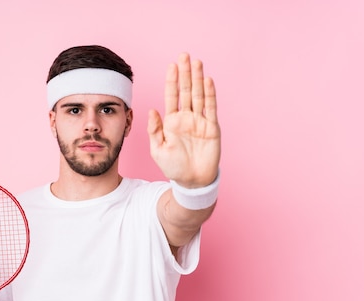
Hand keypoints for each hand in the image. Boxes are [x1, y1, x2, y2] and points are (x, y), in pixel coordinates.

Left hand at [148, 53, 220, 187]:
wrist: (192, 181)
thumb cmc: (173, 167)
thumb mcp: (158, 150)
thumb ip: (154, 130)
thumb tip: (152, 110)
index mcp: (172, 122)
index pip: (171, 96)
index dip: (172, 81)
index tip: (172, 65)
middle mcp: (186, 118)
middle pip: (186, 91)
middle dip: (185, 74)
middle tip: (184, 55)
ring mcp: (199, 121)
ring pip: (199, 96)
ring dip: (198, 79)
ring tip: (197, 62)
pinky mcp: (211, 128)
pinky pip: (210, 108)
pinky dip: (210, 95)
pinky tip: (208, 81)